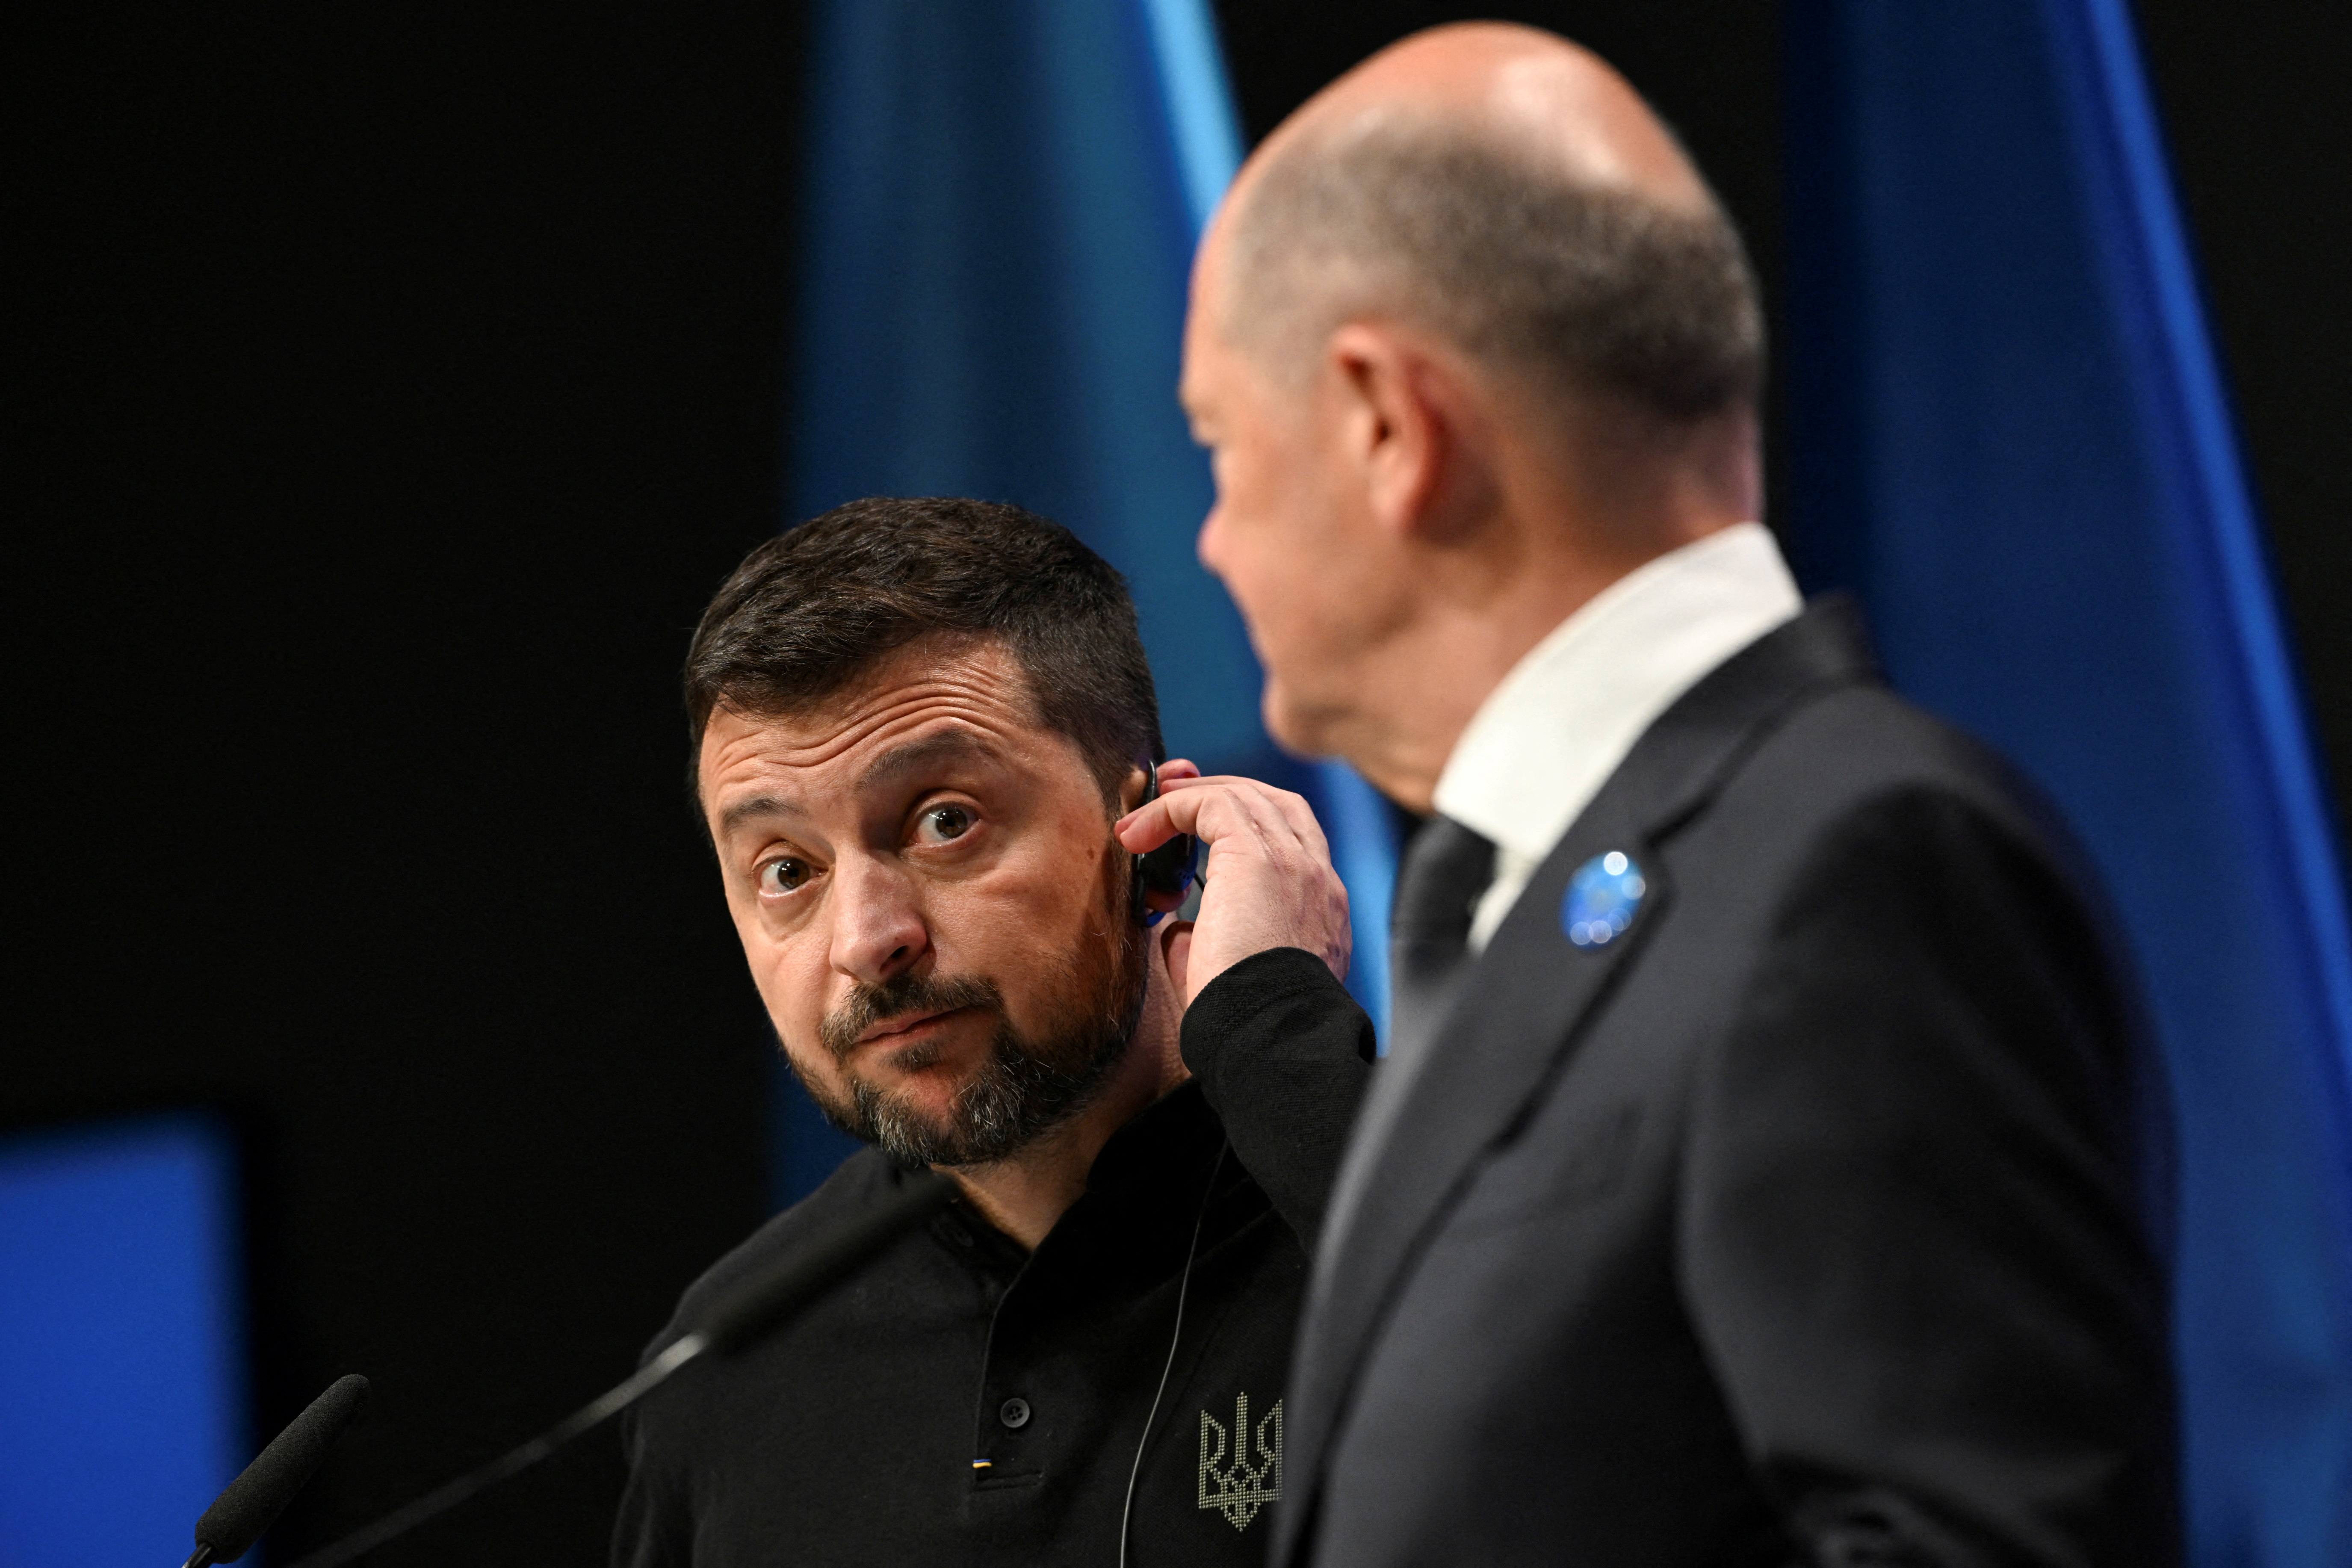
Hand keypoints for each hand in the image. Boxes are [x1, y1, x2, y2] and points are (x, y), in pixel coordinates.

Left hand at [1116, 761, 1350, 1005]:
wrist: (1270, 1038)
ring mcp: (1295, 863)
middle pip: (1274, 804)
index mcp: (1320, 913)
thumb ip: (1211, 946)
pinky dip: (1171, 810)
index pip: (1292, 843)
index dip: (1244, 825)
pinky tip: (1136, 834)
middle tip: (1172, 794)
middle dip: (1219, 791)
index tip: (1197, 830)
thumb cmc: (1249, 1025)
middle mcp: (1317, 880)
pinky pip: (1212, 805)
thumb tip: (1178, 931)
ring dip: (1186, 799)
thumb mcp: (1232, 978)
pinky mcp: (1259, 857)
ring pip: (1243, 797)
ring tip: (1143, 816)